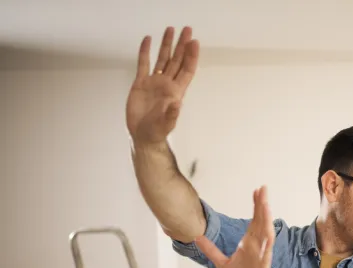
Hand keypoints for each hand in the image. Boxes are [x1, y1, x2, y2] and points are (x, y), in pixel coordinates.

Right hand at [126, 26, 197, 144]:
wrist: (143, 135)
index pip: (186, 70)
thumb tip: (177, 104)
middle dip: (182, 45)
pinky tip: (148, 40)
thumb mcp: (166, 124)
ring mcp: (154, 82)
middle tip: (187, 29)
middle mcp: (167, 83)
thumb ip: (172, 115)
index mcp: (175, 91)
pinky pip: (143, 63)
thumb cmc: (157, 131)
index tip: (194, 42)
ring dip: (167, 44)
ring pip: (162, 59)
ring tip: (170, 29)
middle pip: (176, 60)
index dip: (191, 56)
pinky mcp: (141, 83)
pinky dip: (145, 51)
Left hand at [196, 186, 277, 267]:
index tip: (256, 191)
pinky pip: (266, 253)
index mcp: (248, 244)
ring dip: (266, 219)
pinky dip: (267, 243)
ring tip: (266, 204)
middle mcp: (256, 246)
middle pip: (260, 221)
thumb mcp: (222, 263)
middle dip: (262, 205)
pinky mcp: (263, 266)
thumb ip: (211, 250)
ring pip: (264, 233)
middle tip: (264, 188)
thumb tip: (197, 237)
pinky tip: (268, 233)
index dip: (255, 205)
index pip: (253, 220)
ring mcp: (261, 255)